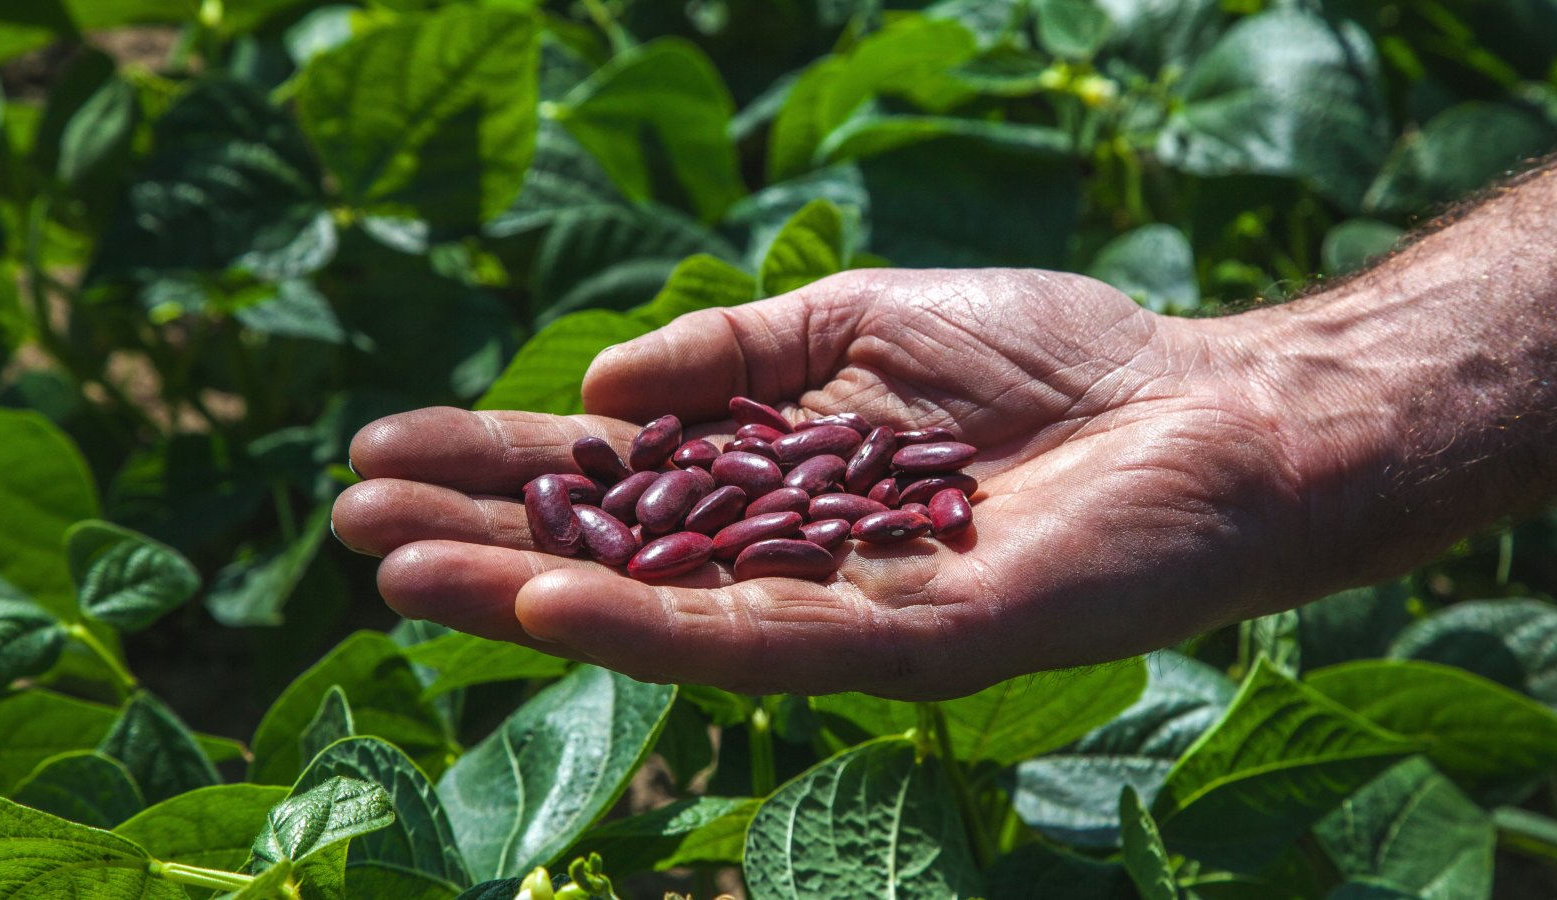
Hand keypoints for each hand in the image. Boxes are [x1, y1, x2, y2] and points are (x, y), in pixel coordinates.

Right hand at [332, 268, 1318, 698]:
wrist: (1208, 408)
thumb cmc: (1051, 352)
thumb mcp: (858, 314)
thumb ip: (732, 352)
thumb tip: (597, 386)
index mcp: (772, 474)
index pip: (610, 475)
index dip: (497, 463)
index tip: (379, 448)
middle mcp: (788, 555)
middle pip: (613, 555)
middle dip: (479, 541)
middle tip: (349, 525)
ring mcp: (843, 611)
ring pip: (660, 616)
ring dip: (525, 599)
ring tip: (397, 576)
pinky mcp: (910, 647)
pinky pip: (765, 644)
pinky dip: (651, 631)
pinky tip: (549, 610)